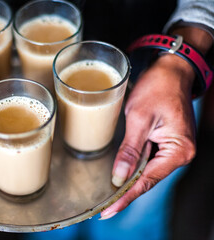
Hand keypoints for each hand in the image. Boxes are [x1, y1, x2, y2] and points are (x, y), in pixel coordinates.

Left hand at [100, 53, 196, 218]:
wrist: (171, 72)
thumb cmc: (158, 88)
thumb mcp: (139, 119)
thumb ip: (130, 151)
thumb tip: (119, 177)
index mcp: (178, 150)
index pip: (147, 180)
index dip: (126, 197)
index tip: (110, 211)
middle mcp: (180, 153)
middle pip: (148, 179)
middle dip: (126, 192)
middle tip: (106, 209)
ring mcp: (174, 149)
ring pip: (147, 171)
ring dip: (129, 181)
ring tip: (110, 198)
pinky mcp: (166, 143)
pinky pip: (148, 161)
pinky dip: (134, 168)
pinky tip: (121, 176)